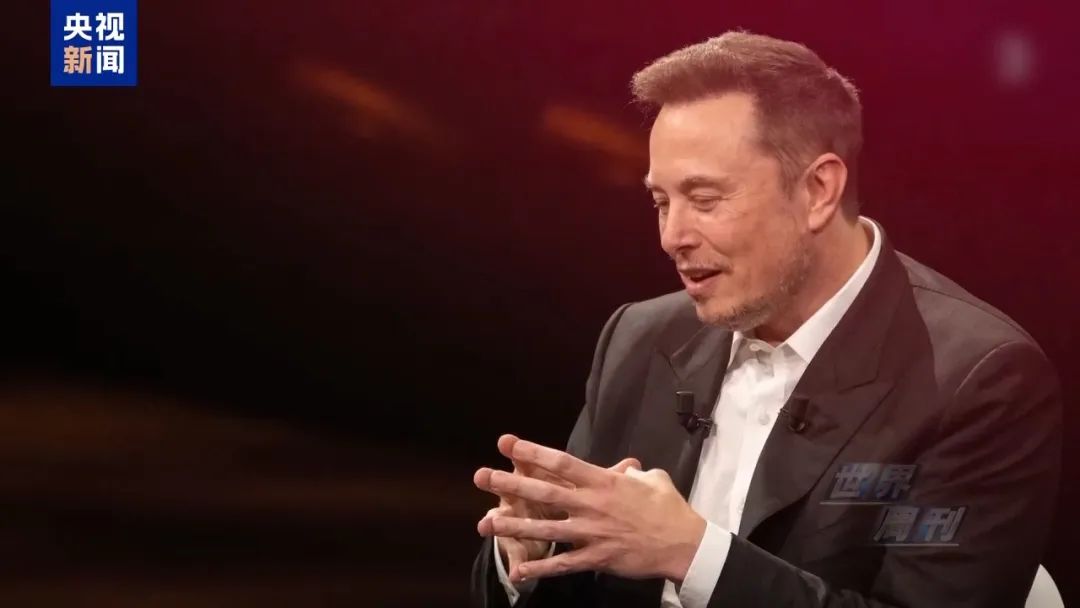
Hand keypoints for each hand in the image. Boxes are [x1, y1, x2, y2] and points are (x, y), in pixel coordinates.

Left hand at [474, 435, 705, 583]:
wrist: (684, 545)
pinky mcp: (597, 558)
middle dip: (511, 484)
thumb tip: (626, 468)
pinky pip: (564, 565)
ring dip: (514, 526)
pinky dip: (540, 569)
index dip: (532, 453)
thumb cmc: (669, 509)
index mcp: (604, 482)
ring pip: (546, 529)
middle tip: (482, 477)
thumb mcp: (652, 480)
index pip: (561, 463)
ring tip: (486, 523)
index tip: (508, 444)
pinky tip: (518, 571)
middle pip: (544, 493)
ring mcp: (592, 533)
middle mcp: (592, 505)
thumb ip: (632, 473)